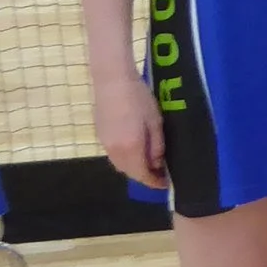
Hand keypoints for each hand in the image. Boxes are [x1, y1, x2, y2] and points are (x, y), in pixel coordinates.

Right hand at [94, 73, 166, 187]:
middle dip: (144, 177)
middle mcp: (115, 150)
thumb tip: (157, 164)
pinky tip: (135, 151)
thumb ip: (156, 146)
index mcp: (131, 148)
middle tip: (160, 174)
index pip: (142, 174)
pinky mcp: (100, 135)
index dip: (154, 182)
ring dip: (134, 168)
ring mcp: (104, 143)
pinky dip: (125, 159)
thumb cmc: (139, 98)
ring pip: (120, 165)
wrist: (112, 81)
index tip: (166, 184)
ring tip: (150, 164)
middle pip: (129, 172)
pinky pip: (114, 155)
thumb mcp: (156, 122)